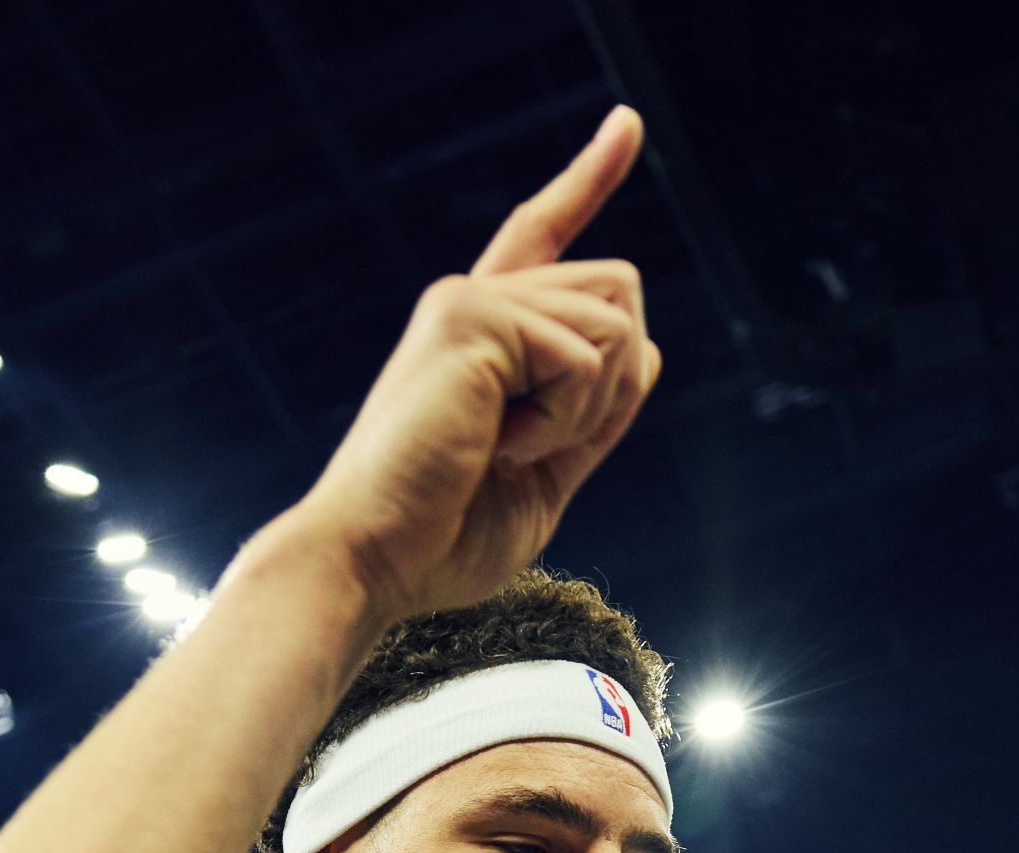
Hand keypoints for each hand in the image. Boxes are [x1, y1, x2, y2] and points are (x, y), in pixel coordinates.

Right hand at [266, 108, 659, 628]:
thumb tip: (646, 348)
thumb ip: (590, 413)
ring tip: (509, 449)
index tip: (626, 123)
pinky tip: (499, 448)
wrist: (372, 562)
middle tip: (543, 446)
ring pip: (616, 318)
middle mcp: (474, 300)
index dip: (588, 178)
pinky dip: (564, 421)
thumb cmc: (441, 538)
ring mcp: (470, 302)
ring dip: (590, 407)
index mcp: (483, 333)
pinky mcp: (473, 318)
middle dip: (618, 381)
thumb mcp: (545, 475)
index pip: (544, 236)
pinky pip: (587, 357)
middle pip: (619, 286)